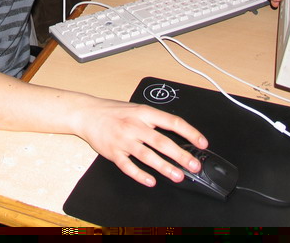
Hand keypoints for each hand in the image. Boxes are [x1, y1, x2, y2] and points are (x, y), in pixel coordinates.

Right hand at [72, 97, 207, 186]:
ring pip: (147, 155)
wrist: (87, 113)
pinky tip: (150, 181)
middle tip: (194, 165)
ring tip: (178, 176)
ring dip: (164, 167)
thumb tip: (178, 134)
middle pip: (162, 141)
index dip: (189, 132)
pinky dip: (140, 175)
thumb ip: (154, 121)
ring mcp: (123, 139)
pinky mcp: (113, 152)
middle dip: (180, 155)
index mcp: (144, 113)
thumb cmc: (114, 112)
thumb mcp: (136, 109)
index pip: (172, 121)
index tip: (202, 142)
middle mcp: (134, 125)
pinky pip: (128, 166)